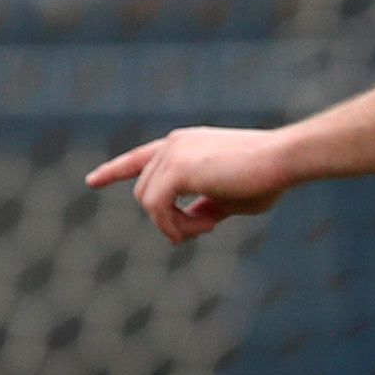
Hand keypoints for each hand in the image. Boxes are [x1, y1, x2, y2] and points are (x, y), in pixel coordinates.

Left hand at [87, 127, 295, 243]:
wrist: (283, 159)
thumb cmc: (267, 177)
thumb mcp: (231, 198)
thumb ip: (205, 207)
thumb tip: (190, 224)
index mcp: (185, 144)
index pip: (140, 158)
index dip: (114, 170)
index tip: (92, 181)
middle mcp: (173, 144)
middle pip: (144, 193)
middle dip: (168, 220)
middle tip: (204, 230)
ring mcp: (172, 153)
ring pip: (147, 203)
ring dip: (173, 225)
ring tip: (207, 227)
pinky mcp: (176, 168)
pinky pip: (155, 208)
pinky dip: (174, 225)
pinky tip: (204, 227)